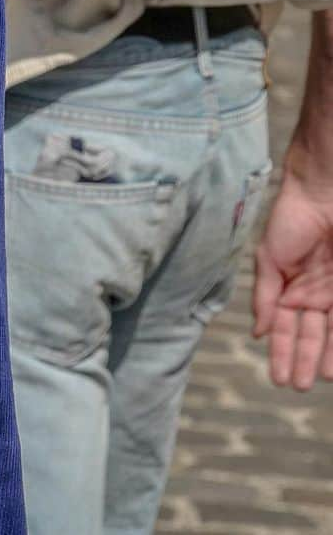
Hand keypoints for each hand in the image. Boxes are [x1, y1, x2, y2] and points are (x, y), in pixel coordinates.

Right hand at [254, 161, 332, 389]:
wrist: (322, 194)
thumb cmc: (290, 221)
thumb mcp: (269, 259)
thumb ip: (264, 296)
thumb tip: (256, 332)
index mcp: (290, 289)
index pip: (284, 328)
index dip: (282, 352)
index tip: (278, 377)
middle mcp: (314, 296)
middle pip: (310, 335)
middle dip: (304, 360)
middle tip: (299, 386)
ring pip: (331, 332)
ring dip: (327, 356)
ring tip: (322, 377)